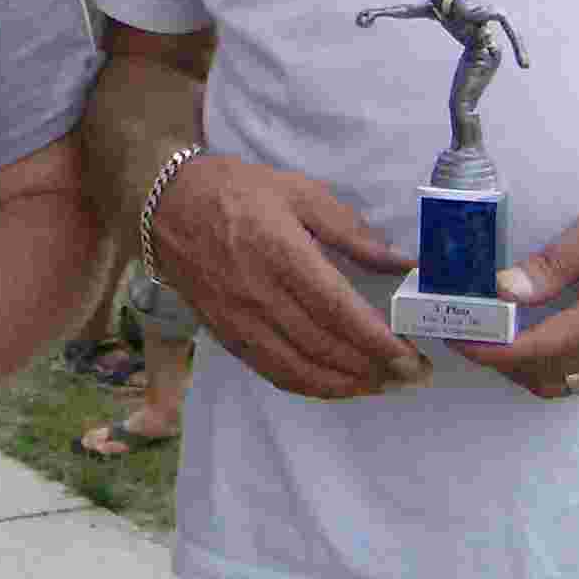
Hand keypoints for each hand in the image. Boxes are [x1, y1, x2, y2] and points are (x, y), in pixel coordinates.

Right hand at [152, 150, 427, 399]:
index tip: (411, 353)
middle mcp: (259, 294)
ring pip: (300, 369)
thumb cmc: (235, 191)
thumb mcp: (296, 191)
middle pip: (324, 346)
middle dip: (375, 367)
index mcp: (280, 252)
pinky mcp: (226, 335)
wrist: (165, 206)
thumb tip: (399, 260)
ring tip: (384, 384)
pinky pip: (273, 372)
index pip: (336, 309)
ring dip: (348, 385)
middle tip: (413, 373)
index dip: (376, 339)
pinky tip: (338, 384)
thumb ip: (349, 229)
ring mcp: (240, 320)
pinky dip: (311, 386)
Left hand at [455, 181, 578, 399]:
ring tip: (488, 330)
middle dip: (496, 357)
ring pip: (559, 384)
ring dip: (518, 365)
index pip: (538, 350)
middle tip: (462, 326)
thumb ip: (551, 264)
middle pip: (542, 375)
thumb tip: (504, 291)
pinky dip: (544, 365)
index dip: (490, 349)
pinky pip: (578, 377)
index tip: (454, 334)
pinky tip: (524, 334)